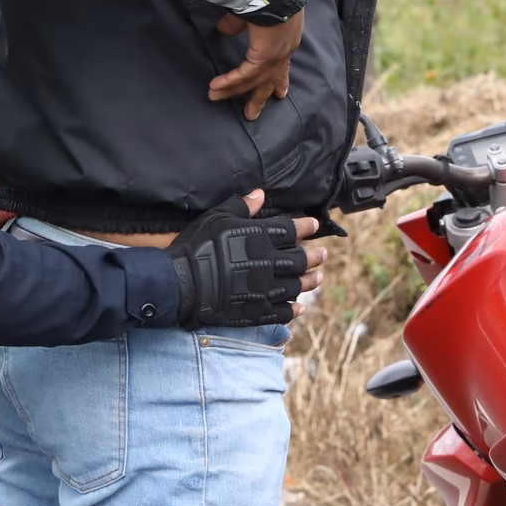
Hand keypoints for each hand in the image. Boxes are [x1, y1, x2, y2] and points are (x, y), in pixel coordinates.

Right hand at [166, 189, 326, 328]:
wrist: (181, 283)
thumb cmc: (197, 246)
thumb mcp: (216, 218)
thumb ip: (240, 206)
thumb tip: (260, 194)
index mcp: (258, 238)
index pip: (289, 230)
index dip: (304, 226)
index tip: (314, 225)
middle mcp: (266, 264)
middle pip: (298, 260)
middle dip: (314, 257)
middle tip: (324, 254)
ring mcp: (262, 290)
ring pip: (295, 286)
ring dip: (309, 282)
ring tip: (319, 278)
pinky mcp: (255, 311)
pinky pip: (280, 312)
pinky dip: (292, 310)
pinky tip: (300, 308)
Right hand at [209, 9, 303, 120]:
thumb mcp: (252, 9)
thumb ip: (237, 22)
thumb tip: (224, 28)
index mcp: (285, 37)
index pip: (281, 62)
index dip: (279, 77)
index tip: (279, 91)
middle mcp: (285, 48)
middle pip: (270, 78)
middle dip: (260, 96)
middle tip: (253, 114)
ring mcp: (277, 54)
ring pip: (256, 81)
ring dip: (237, 92)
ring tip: (218, 100)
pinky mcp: (265, 57)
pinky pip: (246, 75)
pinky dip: (230, 82)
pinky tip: (217, 87)